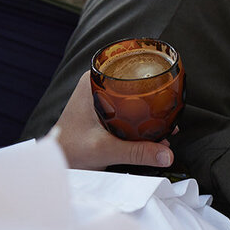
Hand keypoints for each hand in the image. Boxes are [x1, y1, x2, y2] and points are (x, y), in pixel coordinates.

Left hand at [51, 72, 174, 170]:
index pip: (130, 68)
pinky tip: (153, 132)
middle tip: (171, 111)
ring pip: (134, 99)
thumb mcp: (106, 149)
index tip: (169, 85)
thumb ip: (137, 152)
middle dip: (155, 99)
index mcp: (95, 82)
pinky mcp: (105, 112)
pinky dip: (141, 121)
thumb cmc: (69, 149)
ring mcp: (102, 99)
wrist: (57, 161)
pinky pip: (129, 110)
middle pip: (135, 85)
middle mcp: (99, 85)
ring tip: (166, 125)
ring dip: (150, 112)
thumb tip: (166, 154)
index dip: (151, 76)